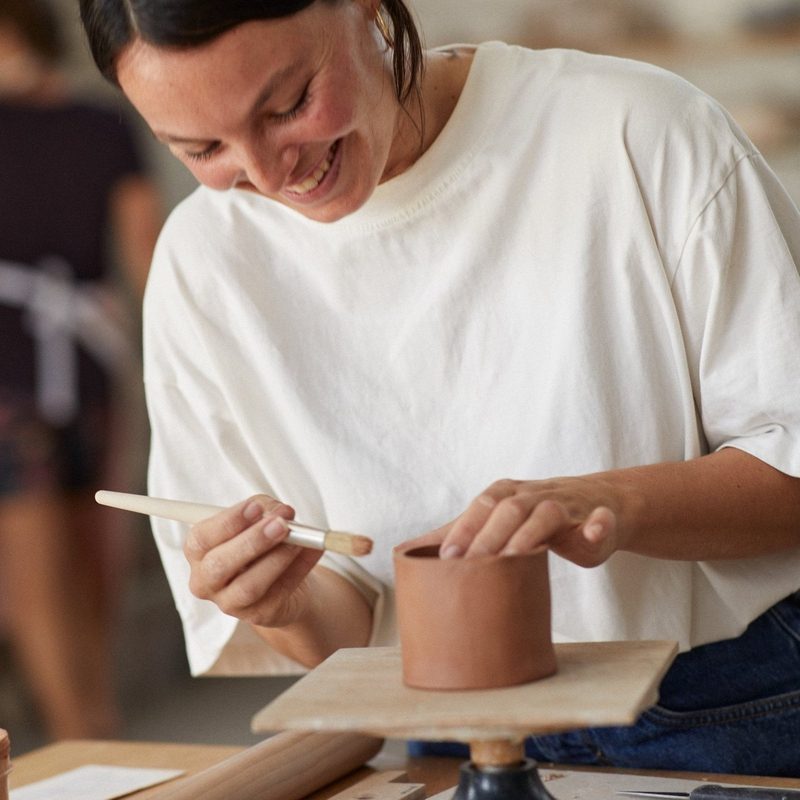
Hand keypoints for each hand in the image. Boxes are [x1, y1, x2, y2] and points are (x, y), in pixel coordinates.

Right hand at [183, 494, 322, 627]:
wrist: (284, 577)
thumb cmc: (261, 542)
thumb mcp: (259, 518)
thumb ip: (266, 509)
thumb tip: (280, 512)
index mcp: (199, 551)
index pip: (202, 538)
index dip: (228, 522)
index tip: (255, 507)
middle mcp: (206, 581)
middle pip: (219, 566)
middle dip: (252, 542)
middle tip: (281, 524)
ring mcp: (230, 603)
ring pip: (249, 586)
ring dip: (277, 559)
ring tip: (299, 540)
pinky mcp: (259, 614)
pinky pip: (280, 592)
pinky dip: (300, 568)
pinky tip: (314, 549)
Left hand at [435, 478, 620, 566]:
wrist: (598, 502)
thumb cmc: (535, 518)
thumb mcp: (498, 521)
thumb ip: (459, 533)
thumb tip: (405, 550)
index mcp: (507, 495)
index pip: (481, 507)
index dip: (464, 529)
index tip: (447, 557)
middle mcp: (534, 495)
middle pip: (509, 509)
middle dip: (491, 536)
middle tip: (474, 565)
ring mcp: (567, 506)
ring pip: (548, 513)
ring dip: (531, 534)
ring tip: (515, 556)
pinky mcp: (599, 520)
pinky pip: (600, 520)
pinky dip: (597, 525)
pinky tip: (594, 530)